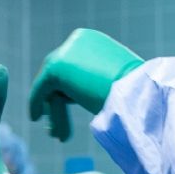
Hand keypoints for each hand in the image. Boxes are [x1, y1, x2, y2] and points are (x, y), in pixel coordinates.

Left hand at [27, 29, 143, 141]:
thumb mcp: (117, 79)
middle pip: (59, 72)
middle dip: (56, 99)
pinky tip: (35, 118)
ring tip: (56, 134)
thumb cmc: (136, 93)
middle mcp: (78, 39)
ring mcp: (66, 51)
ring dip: (54, 110)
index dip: (67, 88)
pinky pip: (40, 88)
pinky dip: (36, 103)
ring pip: (52, 84)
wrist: (139, 93)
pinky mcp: (56, 67)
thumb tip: (84, 89)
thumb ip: (96, 78)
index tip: (67, 105)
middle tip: (54, 122)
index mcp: (92, 39)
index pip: (72, 63)